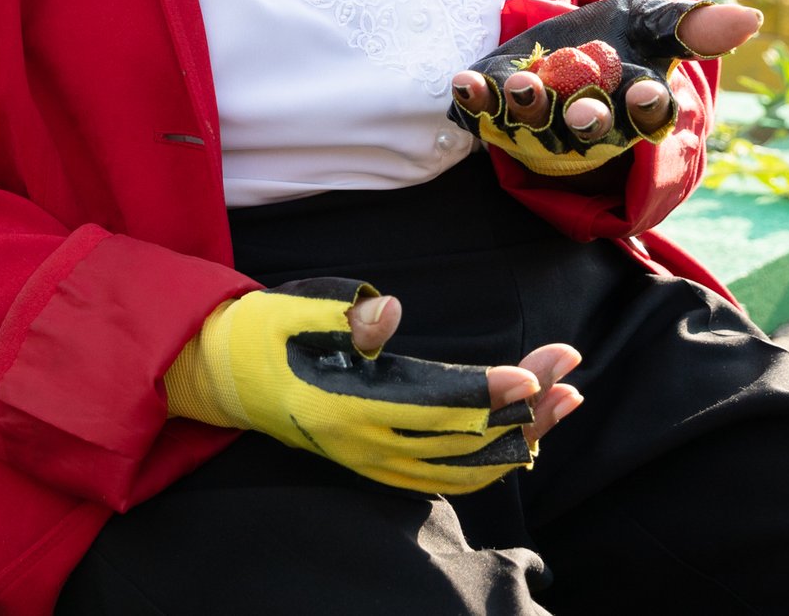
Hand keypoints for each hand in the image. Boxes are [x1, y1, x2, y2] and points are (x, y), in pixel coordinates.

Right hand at [162, 279, 571, 494]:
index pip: (437, 405)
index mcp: (349, 406)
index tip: (534, 372)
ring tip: (564, 400)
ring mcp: (374, 462)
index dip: (489, 390)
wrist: (220, 375)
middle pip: (465, 437)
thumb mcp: (297, 313)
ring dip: (520, 436)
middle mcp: (367, 445)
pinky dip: (491, 462)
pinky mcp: (377, 466)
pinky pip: (447, 478)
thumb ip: (348, 317)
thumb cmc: (261, 334)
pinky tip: (522, 439)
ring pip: (464, 464)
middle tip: (569, 369)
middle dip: (524, 405)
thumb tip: (390, 310)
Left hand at [449, 0, 762, 176]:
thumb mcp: (650, 23)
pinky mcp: (494, 108)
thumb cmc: (613, 41)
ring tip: (522, 85)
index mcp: (633, 106)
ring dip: (529, 106)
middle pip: (591, 129)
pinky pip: (482, 112)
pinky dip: (472, 100)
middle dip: (588, 120)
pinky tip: (464, 82)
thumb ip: (692, 25)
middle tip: (586, 110)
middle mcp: (587, 122)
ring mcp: (538, 120)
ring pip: (536, 123)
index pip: (648, 114)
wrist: (556, 43)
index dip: (646, 107)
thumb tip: (751, 18)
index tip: (645, 93)